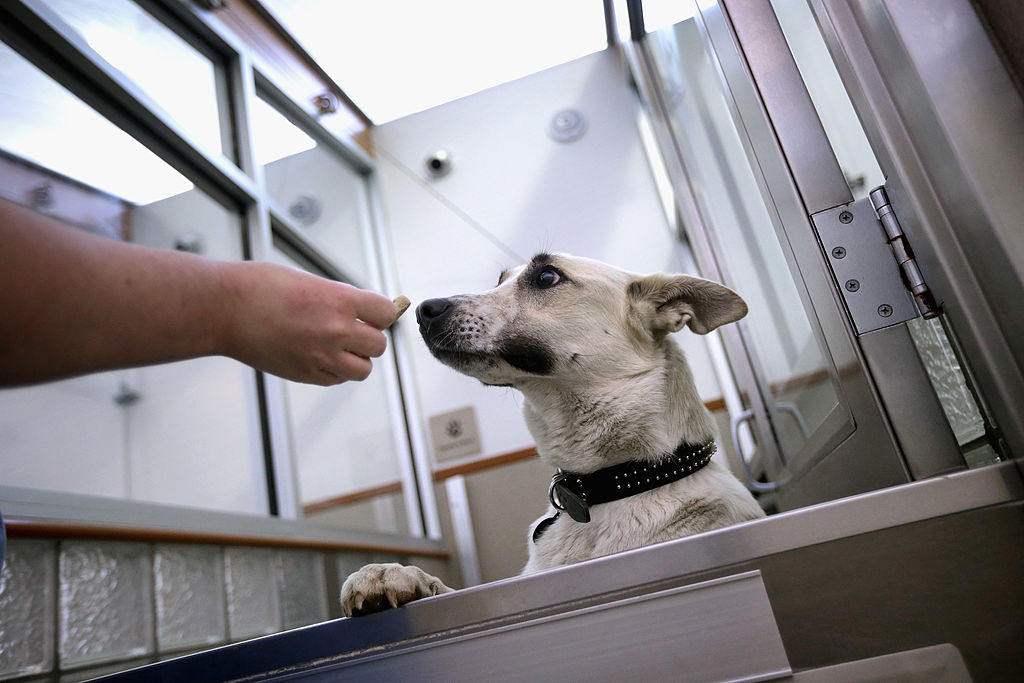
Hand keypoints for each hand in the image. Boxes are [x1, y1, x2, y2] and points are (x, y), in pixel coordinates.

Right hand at [221, 261, 396, 384]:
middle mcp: (335, 331)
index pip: (386, 313)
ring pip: (362, 370)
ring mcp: (320, 356)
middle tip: (354, 331)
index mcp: (339, 301)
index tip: (373, 313)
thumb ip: (340, 299)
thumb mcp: (310, 282)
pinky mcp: (305, 374)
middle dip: (369, 338)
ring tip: (338, 348)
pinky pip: (336, 380)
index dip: (381, 313)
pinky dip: (335, 372)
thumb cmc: (261, 287)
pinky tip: (320, 357)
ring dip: (356, 360)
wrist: (225, 309)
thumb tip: (362, 310)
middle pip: (378, 346)